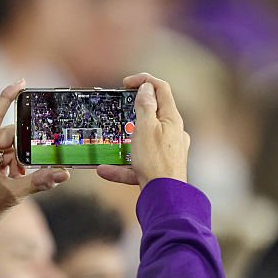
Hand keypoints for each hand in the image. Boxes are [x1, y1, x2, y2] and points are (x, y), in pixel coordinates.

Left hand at [0, 79, 68, 241]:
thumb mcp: (12, 196)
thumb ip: (38, 182)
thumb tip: (63, 174)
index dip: (9, 96)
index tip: (22, 83)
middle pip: (6, 136)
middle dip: (21, 150)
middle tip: (27, 169)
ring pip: (1, 147)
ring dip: (14, 161)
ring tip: (16, 180)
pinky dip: (6, 165)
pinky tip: (10, 180)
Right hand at [96, 72, 189, 188]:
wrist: (165, 198)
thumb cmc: (155, 161)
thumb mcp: (145, 127)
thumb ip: (145, 105)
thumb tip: (147, 88)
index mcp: (172, 119)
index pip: (161, 89)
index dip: (144, 80)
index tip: (125, 83)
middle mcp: (173, 133)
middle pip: (154, 113)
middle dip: (135, 109)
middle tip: (119, 108)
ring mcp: (168, 152)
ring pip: (144, 140)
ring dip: (126, 140)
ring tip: (112, 141)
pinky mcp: (160, 169)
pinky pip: (139, 164)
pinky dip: (122, 165)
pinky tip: (104, 170)